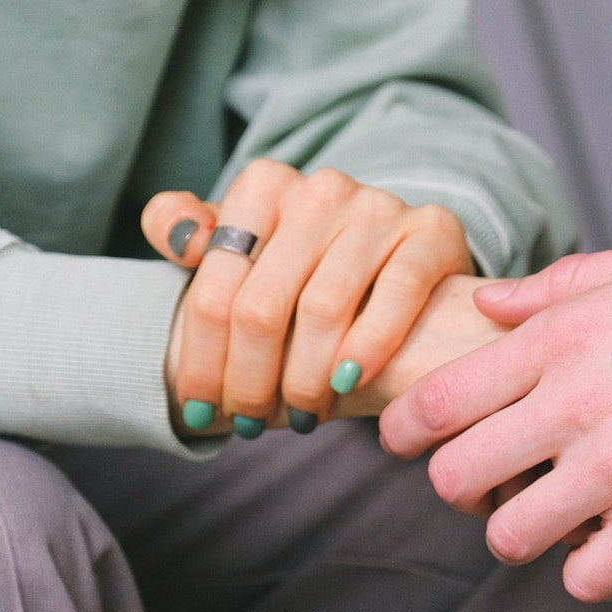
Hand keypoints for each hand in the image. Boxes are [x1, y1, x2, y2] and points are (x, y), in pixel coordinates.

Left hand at [144, 159, 471, 434]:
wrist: (398, 259)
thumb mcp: (239, 245)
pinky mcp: (432, 230)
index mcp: (263, 186)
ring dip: (305, 380)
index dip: (201, 361)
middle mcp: (320, 188)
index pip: (215, 290)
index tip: (198, 410)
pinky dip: (369, 347)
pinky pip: (396, 294)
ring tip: (301, 417)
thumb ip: (185, 230)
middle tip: (250, 425)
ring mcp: (378, 207)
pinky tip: (348, 384)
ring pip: (323, 310)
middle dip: (250, 381)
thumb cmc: (302, 269)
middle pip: (262, 307)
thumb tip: (179, 238)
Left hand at [379, 235, 611, 600]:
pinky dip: (595, 571)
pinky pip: (585, 576)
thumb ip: (573, 284)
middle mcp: (577, 399)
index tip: (405, 442)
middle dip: (460, 490)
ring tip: (556, 523)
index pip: (440, 396)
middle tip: (489, 490)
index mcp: (570, 332)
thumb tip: (494, 300)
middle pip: (455, 475)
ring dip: (525, 535)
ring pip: (509, 536)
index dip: (405, 428)